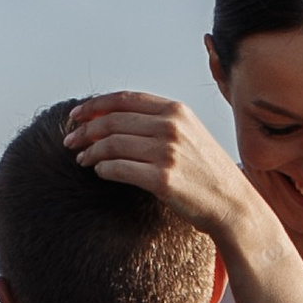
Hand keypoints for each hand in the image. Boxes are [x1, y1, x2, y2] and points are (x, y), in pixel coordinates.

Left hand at [64, 93, 264, 251]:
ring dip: (90, 151)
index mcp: (176, 110)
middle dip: (84, 130)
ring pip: (111, 144)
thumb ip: (158, 122)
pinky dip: (102, 169)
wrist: (232, 203)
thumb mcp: (189, 134)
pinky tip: (99, 171)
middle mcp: (171, 126)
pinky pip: (118, 169)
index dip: (94, 105)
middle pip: (112, 120)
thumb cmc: (206, 172)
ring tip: (82, 159)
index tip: (75, 116)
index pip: (124, 99)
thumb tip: (111, 119)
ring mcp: (167, 152)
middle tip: (70, 141)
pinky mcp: (162, 179)